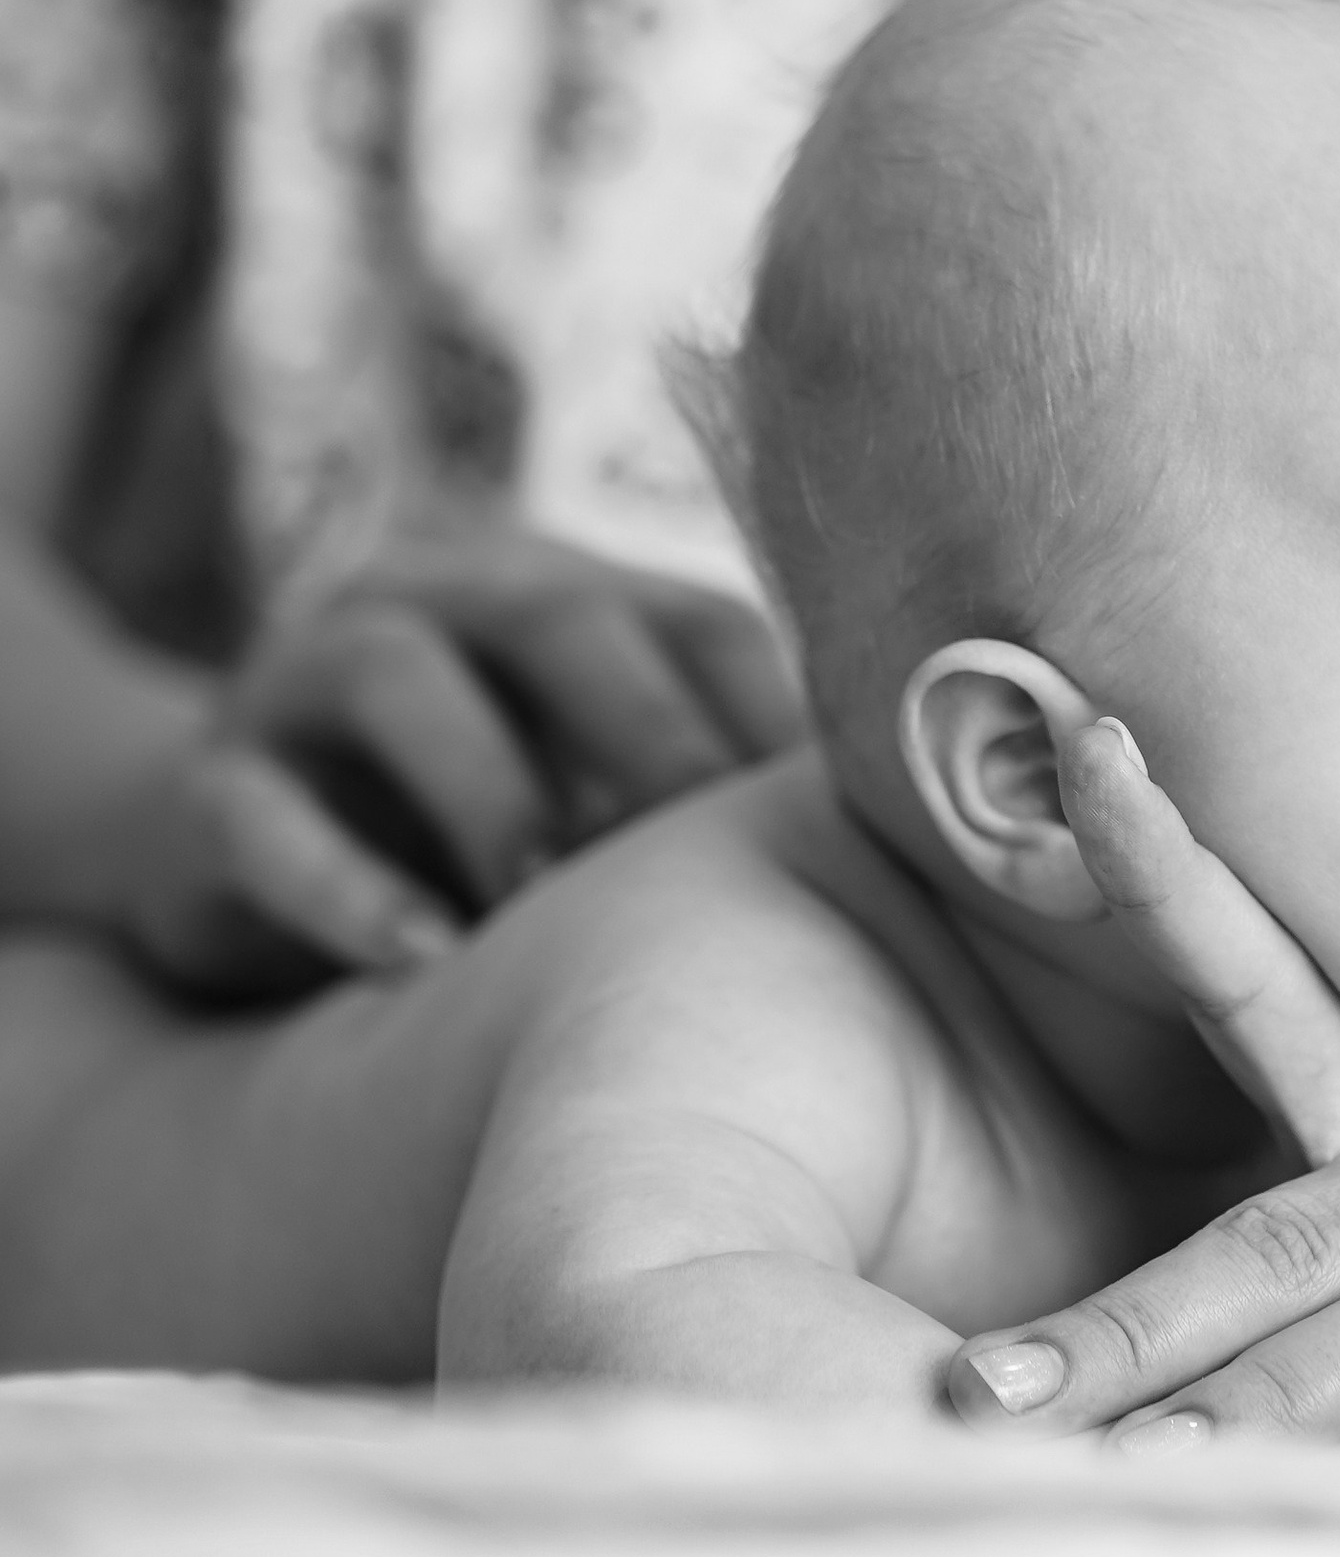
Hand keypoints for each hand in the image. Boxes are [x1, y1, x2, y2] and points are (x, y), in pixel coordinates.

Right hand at [103, 528, 801, 993]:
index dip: (773, 712)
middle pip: (555, 619)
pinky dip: (342, 888)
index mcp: (557, 594)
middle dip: (647, 731)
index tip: (846, 829)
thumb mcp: (593, 792)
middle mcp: (432, 601)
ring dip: (489, 789)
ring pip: (391, 679)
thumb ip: (716, 801)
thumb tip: (921, 879)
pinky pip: (259, 819)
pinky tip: (417, 962)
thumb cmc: (477, 833)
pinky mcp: (201, 791)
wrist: (210, 846)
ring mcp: (299, 682)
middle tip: (712, 844)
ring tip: (547, 903)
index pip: (694, 619)